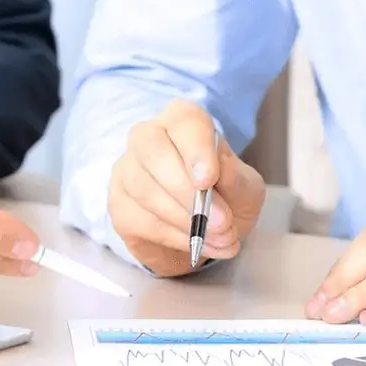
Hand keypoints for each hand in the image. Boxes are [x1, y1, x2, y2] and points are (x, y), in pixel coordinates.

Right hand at [109, 100, 265, 276]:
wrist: (206, 232)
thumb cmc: (226, 197)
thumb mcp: (245, 189)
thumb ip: (236, 179)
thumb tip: (220, 168)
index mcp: (183, 121)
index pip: (184, 121)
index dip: (195, 149)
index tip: (208, 180)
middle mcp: (147, 137)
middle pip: (152, 149)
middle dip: (186, 190)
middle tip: (221, 221)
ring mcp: (127, 171)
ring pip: (145, 189)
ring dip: (186, 220)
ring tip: (221, 237)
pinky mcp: (120, 206)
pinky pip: (143, 221)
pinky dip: (177, 238)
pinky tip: (199, 244)